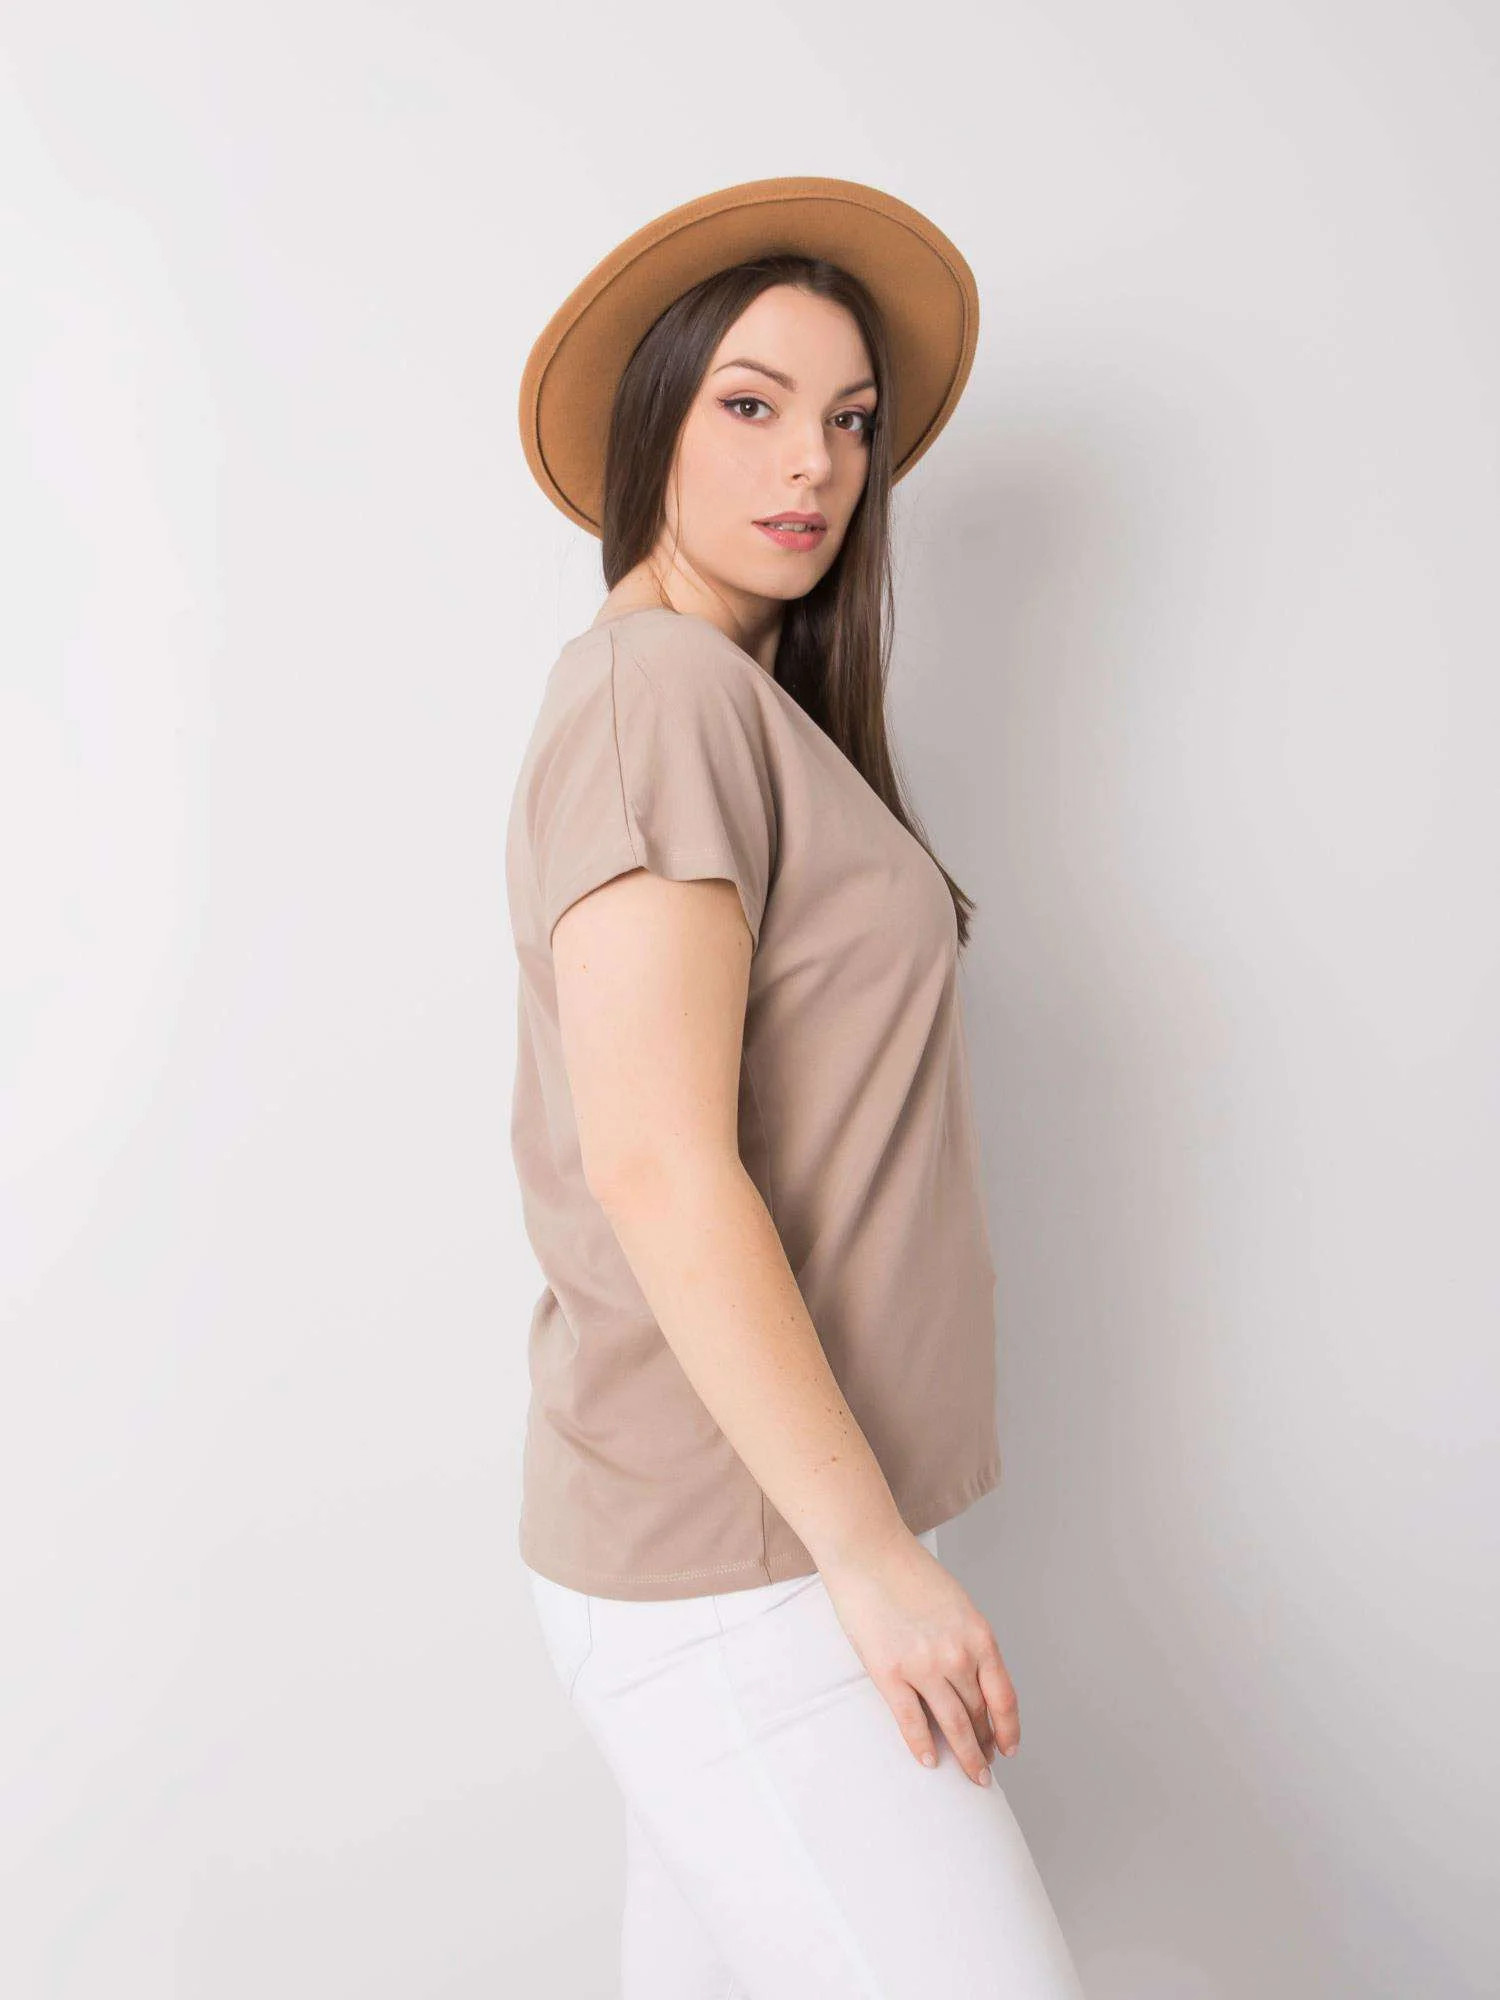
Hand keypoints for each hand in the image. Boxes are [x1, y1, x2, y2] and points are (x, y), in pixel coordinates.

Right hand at [819, 1524, 1018, 1783]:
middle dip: (985, 1744)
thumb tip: (972, 1680)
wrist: (868, 1551)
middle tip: (986, 1766)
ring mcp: (923, 1667)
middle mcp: (957, 1655)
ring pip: (952, 1725)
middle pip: (978, 1714)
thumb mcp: (956, 1604)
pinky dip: (922, 1745)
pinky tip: (928, 1759)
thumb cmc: (909, 1571)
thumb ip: (968, 1641)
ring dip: (964, 1754)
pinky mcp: (889, 1673)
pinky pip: (912, 1721)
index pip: (1003, 1697)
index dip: (1009, 1728)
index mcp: (979, 1635)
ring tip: (970, 1774)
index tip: (1009, 1747)